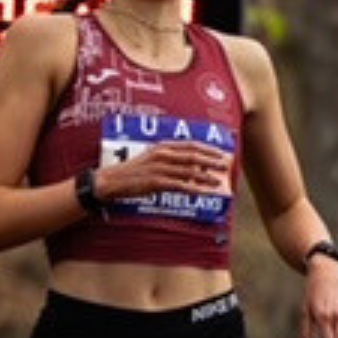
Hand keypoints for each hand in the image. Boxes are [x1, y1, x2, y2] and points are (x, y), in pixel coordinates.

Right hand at [97, 141, 232, 198]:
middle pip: (193, 156)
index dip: (208, 148)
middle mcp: (162, 155)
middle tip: (226, 166)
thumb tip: (192, 164)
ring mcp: (159, 168)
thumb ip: (171, 159)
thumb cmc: (134, 171)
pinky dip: (195, 189)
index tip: (221, 153)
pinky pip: (180, 186)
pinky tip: (205, 192)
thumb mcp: (152, 158)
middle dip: (212, 161)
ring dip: (206, 177)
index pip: (190, 145)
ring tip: (219, 181)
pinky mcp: (156, 182)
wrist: (112, 181)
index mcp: (162, 147)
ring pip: (189, 171)